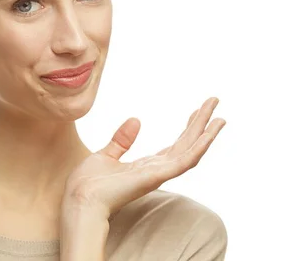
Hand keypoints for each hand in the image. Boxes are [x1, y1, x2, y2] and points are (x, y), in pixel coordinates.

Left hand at [61, 97, 225, 220]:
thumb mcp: (105, 155)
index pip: (175, 146)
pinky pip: (183, 162)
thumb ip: (122, 141)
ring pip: (190, 152)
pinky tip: (208, 134)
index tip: (197, 111)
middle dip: (201, 124)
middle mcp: (157, 171)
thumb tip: (136, 120)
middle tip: (214, 103)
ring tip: (221, 117)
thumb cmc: (88, 184)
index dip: (187, 129)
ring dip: (206, 134)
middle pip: (186, 145)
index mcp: (146, 166)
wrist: (80, 199)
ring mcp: (159, 174)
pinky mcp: (156, 177)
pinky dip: (198, 149)